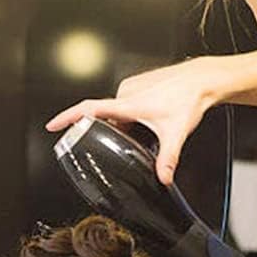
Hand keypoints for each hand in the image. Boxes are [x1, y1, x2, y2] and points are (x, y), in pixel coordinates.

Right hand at [45, 56, 223, 185]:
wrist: (203, 79)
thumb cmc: (189, 98)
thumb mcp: (176, 133)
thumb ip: (168, 159)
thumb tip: (163, 178)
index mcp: (127, 104)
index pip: (88, 109)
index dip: (67, 118)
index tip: (53, 126)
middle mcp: (126, 92)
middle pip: (105, 117)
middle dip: (110, 133)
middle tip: (120, 142)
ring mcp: (131, 86)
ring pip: (117, 111)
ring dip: (124, 124)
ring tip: (146, 128)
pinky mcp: (138, 83)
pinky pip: (126, 103)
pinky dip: (131, 115)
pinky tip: (149, 118)